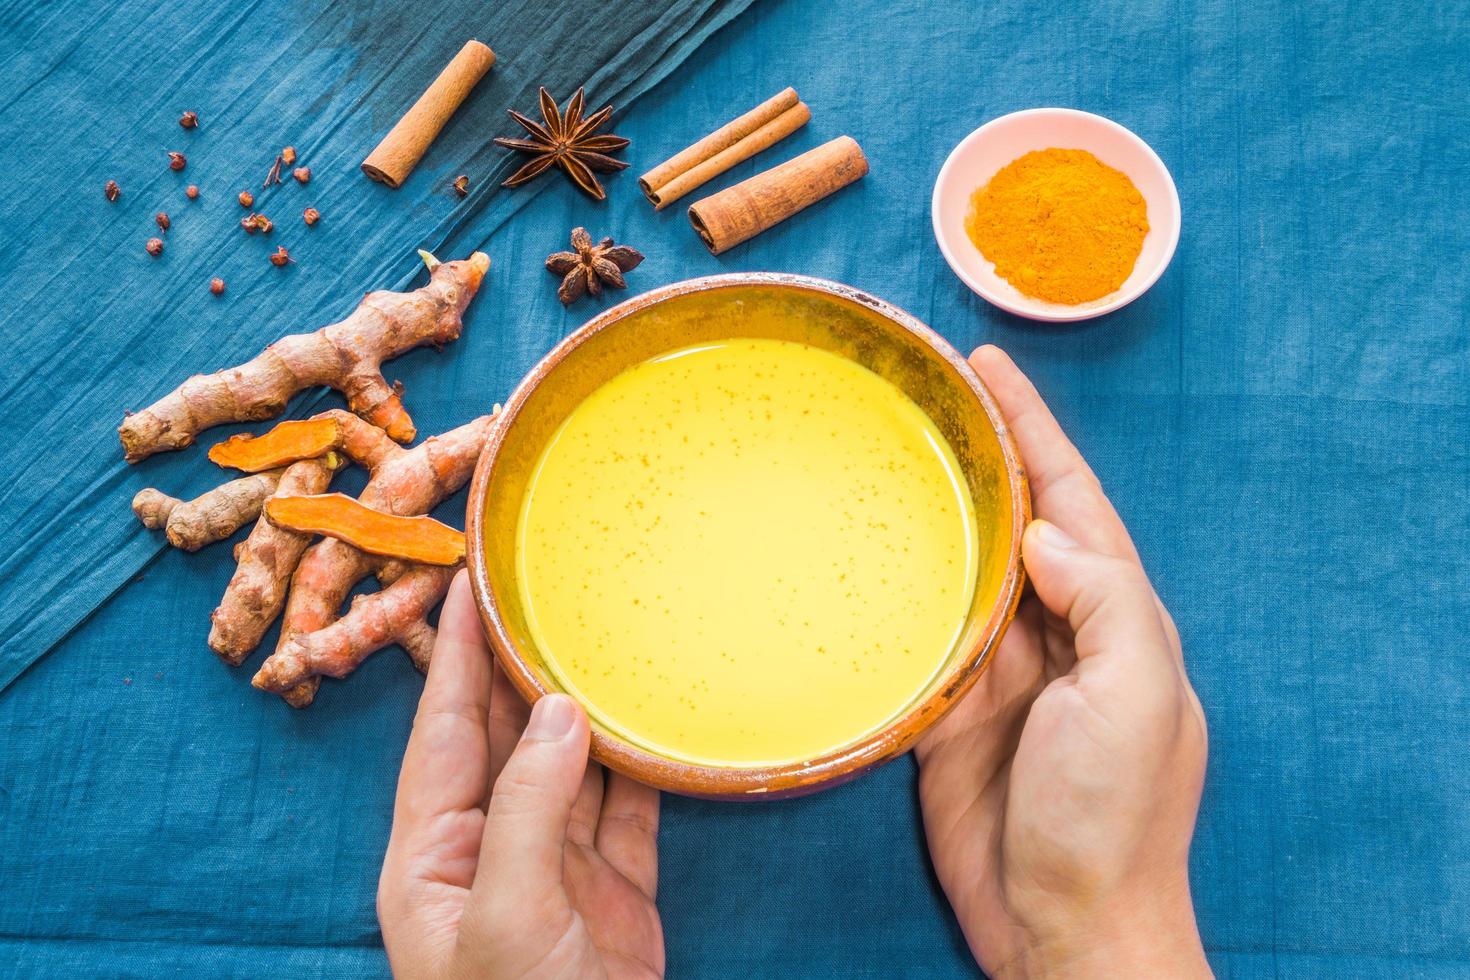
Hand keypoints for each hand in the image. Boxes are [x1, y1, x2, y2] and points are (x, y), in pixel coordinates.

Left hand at [378, 571, 663, 978]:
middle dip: (525, 661)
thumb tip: (563, 708)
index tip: (471, 579)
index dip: (457, 651)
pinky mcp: (613, 887)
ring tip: (606, 630)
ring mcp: (554, 864)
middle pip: (507, 732)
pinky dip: (642, 760)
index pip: (443, 726)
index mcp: (432, 852)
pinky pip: (628, 806)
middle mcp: (489, 845)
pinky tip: (655, 712)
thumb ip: (529, 806)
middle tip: (549, 584)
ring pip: (571, 761)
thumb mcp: (506, 916)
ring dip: (587, 701)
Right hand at [917, 346, 1209, 977]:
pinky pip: (917, 634)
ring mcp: (998, 669)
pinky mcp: (946, 711)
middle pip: (1011, 517)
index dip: (1033, 427)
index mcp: (1113, 614)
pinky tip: (853, 554)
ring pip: (959, 566)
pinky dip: (889, 591)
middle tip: (923, 390)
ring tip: (882, 451)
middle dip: (977, 451)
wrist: (1065, 927)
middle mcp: (1055, 629)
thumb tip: (1040, 533)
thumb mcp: (1138, 696)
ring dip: (929, 510)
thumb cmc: (1116, 817)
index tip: (988, 366)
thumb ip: (1104, 602)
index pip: (1070, 498)